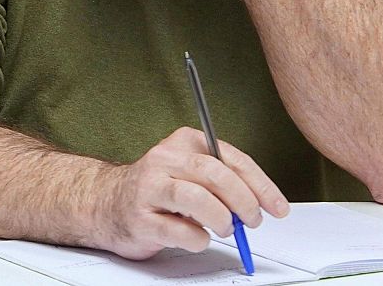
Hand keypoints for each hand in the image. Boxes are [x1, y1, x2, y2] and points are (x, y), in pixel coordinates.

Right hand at [92, 126, 288, 259]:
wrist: (106, 204)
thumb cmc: (157, 189)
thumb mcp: (190, 171)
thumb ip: (222, 180)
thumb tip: (259, 202)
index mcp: (183, 142)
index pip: (230, 157)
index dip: (260, 184)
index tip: (276, 206)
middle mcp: (163, 160)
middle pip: (214, 173)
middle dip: (243, 201)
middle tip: (252, 220)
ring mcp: (149, 188)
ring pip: (196, 198)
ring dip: (221, 219)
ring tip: (225, 229)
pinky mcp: (140, 218)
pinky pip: (180, 231)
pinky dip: (198, 239)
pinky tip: (197, 237)